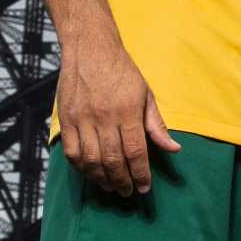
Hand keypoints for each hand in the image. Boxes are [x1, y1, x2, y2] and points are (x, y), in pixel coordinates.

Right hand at [57, 35, 179, 195]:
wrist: (89, 49)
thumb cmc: (121, 71)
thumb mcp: (146, 94)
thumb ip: (157, 125)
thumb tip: (174, 149)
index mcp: (128, 111)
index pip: (136, 152)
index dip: (141, 174)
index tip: (144, 187)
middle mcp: (104, 117)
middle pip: (113, 160)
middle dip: (122, 181)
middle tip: (127, 192)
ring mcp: (82, 119)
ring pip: (91, 160)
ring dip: (102, 179)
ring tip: (111, 187)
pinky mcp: (66, 119)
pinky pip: (71, 152)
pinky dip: (81, 167)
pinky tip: (91, 173)